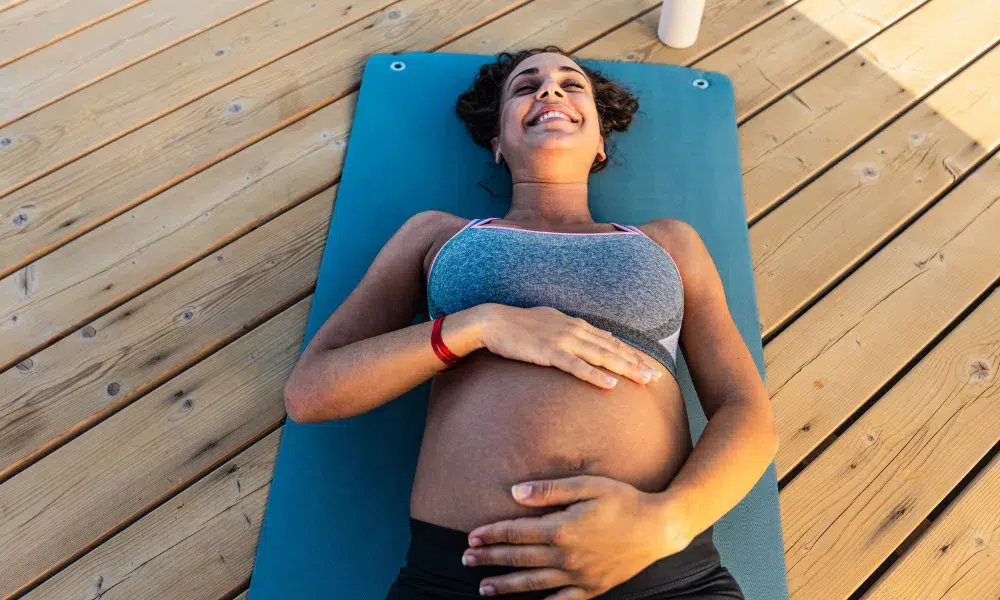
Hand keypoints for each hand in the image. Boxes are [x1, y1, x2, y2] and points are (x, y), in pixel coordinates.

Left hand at [462, 476, 691, 598]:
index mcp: (562, 528)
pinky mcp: (593, 588)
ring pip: (534, 583)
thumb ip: (550, 490)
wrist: (660, 528)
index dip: (492, 534)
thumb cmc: (623, 499)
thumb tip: (515, 493)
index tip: (471, 537)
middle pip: (519, 558)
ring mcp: (579, 576)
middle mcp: (567, 556)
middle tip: (466, 560)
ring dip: (506, 585)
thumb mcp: (587, 485)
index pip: (516, 532)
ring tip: (484, 588)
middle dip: (490, 559)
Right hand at [478, 304, 664, 388]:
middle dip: (637, 363)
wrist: (493, 322)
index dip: (632, 353)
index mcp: (576, 324)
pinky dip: (595, 375)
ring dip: (625, 368)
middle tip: (656, 377)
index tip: (650, 364)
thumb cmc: (519, 326)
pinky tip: (610, 384)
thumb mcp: (551, 324)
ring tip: (644, 379)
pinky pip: (577, 366)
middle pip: (613, 348)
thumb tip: (591, 338)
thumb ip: (572, 332)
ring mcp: (563, 340)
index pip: (611, 340)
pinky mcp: (549, 352)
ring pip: (602, 356)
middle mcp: (575, 330)